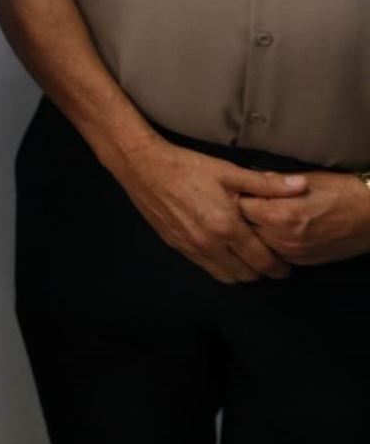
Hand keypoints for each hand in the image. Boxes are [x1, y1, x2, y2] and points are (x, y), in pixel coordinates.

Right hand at [109, 137, 305, 282]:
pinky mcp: (176, 245)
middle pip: (247, 276)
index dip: (280, 267)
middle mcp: (210, 244)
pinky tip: (222, 249)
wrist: (143, 166)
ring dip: (240, 271)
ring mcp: (191, 247)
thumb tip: (300, 186)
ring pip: (225, 277)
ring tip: (247, 257)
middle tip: (270, 260)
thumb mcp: (229, 171)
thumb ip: (267, 184)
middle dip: (262, 271)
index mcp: (227, 227)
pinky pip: (205, 267)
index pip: (263, 262)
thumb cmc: (186, 166)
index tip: (287, 264)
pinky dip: (219, 265)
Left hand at [239, 171, 369, 264]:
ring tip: (260, 216)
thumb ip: (274, 182)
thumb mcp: (306, 179)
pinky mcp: (302, 261)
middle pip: (245, 227)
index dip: (238, 195)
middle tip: (246, 203)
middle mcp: (283, 237)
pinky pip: (274, 253)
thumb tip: (250, 180)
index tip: (240, 189)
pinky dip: (270, 242)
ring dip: (255, 230)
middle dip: (242, 215)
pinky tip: (275, 230)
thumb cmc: (342, 192)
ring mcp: (293, 253)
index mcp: (281, 214)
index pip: (240, 206)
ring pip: (257, 243)